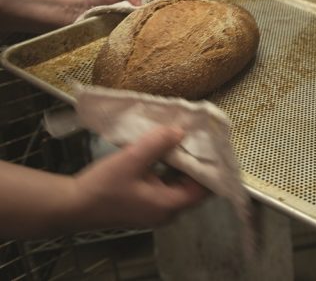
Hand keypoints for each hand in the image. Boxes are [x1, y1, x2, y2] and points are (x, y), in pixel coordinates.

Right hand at [72, 127, 208, 229]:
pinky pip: (166, 188)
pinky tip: (166, 152)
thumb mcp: (132, 159)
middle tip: (201, 139)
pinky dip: (169, 171)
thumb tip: (180, 130)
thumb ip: (158, 143)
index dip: (211, 168)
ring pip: (179, 186)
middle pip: (193, 187)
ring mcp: (155, 211)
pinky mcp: (144, 207)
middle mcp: (166, 213)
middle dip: (197, 164)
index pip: (204, 189)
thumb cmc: (102, 186)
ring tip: (186, 141)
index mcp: (169, 205)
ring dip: (182, 166)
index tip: (215, 147)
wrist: (71, 205)